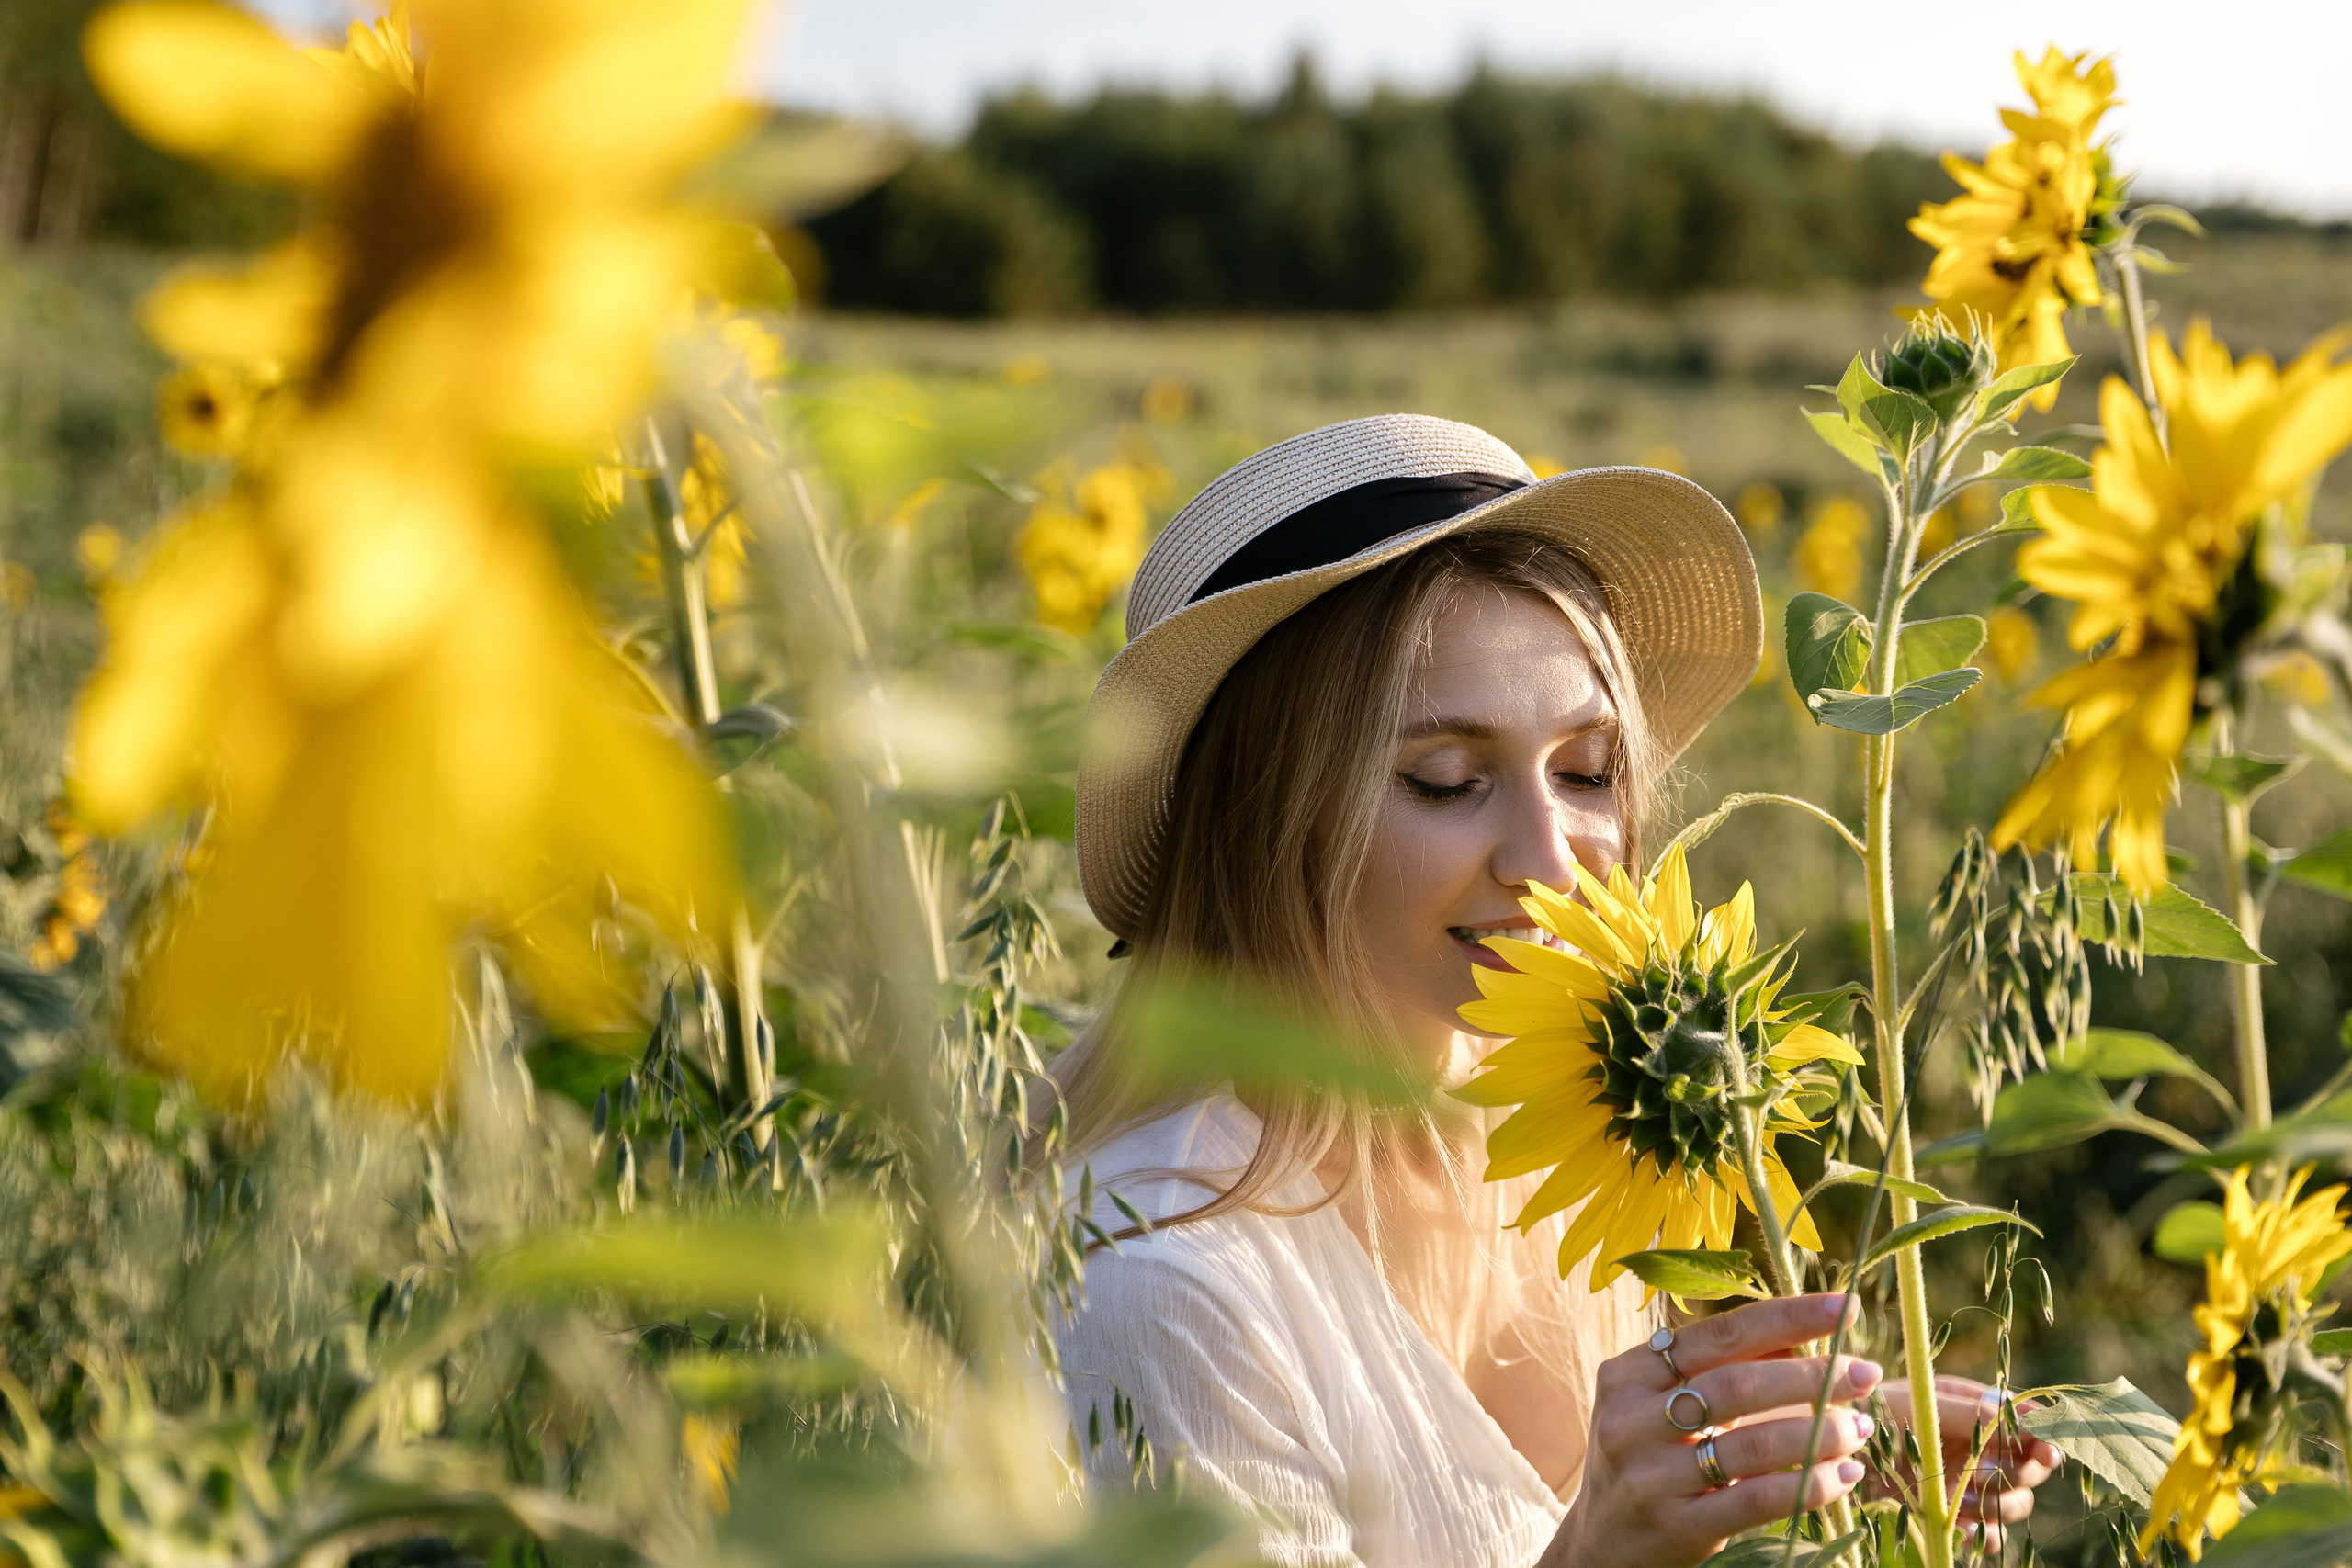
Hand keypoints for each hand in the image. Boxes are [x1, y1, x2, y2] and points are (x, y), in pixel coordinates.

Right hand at [1539, 1293, 1878, 1567]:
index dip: (1787, 1317)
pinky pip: (1758, 1499)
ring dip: (1820, 1432)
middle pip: (1738, 1384)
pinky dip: (1810, 1484)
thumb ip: (1725, 1369)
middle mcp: (1630, 1418)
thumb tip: (1803, 1337)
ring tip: (1861, 1427)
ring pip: (1754, 1444)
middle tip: (1864, 1373)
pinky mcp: (1676, 1526)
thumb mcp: (1665, 1406)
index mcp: (1628, 1373)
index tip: (1844, 1307)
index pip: (1719, 1334)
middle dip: (1813, 1376)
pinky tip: (1842, 1475)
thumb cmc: (1648, 1461)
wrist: (1602, 1548)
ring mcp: (1650, 1475)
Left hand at [1868, 1376, 2061, 1552]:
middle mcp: (1979, 1445)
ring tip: (1960, 1500)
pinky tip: (1966, 1531)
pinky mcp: (1955, 1514)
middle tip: (1982, 1472)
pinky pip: (1990, 1533)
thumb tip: (2018, 1414)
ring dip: (1999, 1504)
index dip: (2043, 1436)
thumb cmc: (1872, 1415)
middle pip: (2030, 1466)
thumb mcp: (1917, 1405)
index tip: (2044, 1449)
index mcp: (1975, 1407)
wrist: (1833, 1453)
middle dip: (2018, 1472)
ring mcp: (1970, 1481)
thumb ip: (1968, 1411)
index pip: (2026, 1422)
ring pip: (2016, 1501)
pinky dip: (1986, 1536)